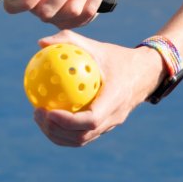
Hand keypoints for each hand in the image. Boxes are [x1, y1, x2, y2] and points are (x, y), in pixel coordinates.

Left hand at [32, 30, 166, 146]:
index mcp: (115, 99)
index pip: (91, 120)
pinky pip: (82, 135)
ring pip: (81, 140)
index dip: (68, 121)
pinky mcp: (105, 127)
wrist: (145, 73)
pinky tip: (48, 116)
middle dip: (56, 130)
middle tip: (37, 113)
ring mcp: (110, 125)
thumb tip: (41, 43)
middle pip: (82, 136)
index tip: (48, 111)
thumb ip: (69, 41)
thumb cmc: (117, 57)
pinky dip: (63, 132)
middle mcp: (114, 117)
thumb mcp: (96, 46)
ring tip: (38, 117)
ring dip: (57, 134)